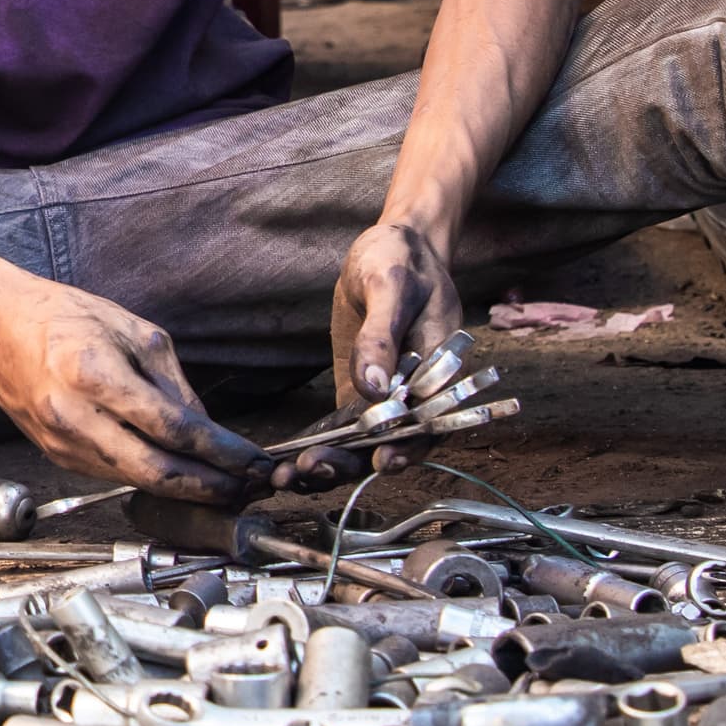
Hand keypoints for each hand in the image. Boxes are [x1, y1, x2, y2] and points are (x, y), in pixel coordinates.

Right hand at [0, 259, 273, 503]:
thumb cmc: (61, 317)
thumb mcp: (133, 331)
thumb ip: (173, 385)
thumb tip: (209, 430)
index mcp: (95, 375)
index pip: (172, 428)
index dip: (220, 452)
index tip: (253, 461)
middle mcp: (74, 417)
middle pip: (155, 472)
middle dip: (208, 486)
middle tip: (246, 489)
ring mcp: (62, 443)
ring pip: (136, 481)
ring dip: (185, 489)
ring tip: (224, 486)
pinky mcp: (57, 456)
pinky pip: (115, 474)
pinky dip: (152, 479)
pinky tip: (179, 475)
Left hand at [309, 221, 461, 483]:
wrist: (390, 248)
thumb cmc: (400, 261)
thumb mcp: (391, 289)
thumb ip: (382, 339)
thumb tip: (374, 389)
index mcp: (440, 373)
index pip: (429, 424)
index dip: (406, 449)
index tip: (379, 464)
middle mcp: (416, 394)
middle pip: (390, 442)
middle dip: (352, 463)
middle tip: (310, 470)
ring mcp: (386, 396)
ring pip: (362, 442)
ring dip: (329, 462)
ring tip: (287, 477)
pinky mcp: (359, 392)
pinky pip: (341, 427)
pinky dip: (318, 445)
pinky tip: (285, 461)